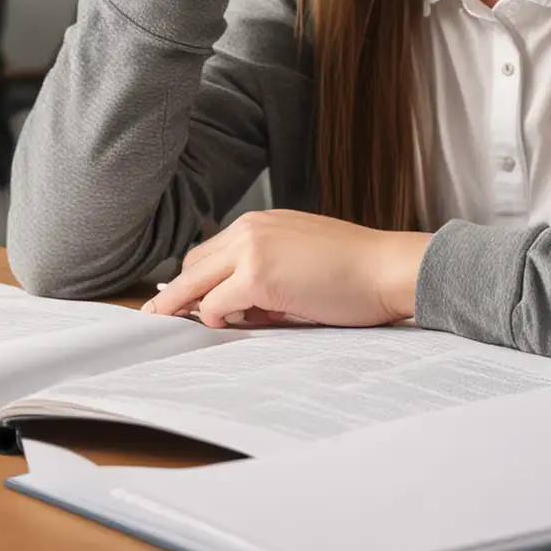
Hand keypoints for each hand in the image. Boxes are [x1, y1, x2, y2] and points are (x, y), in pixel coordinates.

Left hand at [141, 209, 431, 328]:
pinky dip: (217, 317)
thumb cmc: (355, 271)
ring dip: (192, 306)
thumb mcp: (302, 260)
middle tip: (162, 319)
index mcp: (262, 222)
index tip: (176, 301)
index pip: (211, 251)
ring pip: (196, 282)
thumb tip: (235, 307)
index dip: (195, 280)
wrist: (387, 268)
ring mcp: (252, 250)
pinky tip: (230, 325)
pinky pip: (217, 303)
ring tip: (188, 328)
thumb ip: (266, 274)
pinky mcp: (258, 277)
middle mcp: (250, 229)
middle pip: (194, 264)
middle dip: (180, 294)